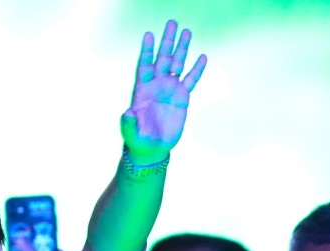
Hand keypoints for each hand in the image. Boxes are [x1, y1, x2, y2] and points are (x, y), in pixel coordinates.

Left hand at [121, 20, 206, 162]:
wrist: (152, 148)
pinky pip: (191, 80)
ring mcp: (170, 89)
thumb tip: (127, 113)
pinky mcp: (182, 97)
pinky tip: (202, 56)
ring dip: (182, 48)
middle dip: (167, 41)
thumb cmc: (138, 139)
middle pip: (162, 58)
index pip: (144, 65)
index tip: (149, 34)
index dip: (147, 50)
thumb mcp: (131, 131)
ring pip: (177, 64)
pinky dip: (197, 69)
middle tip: (172, 23)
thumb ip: (128, 122)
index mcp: (142, 89)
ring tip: (187, 31)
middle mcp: (156, 85)